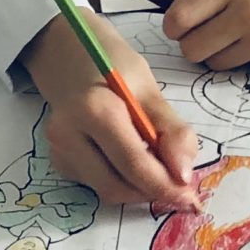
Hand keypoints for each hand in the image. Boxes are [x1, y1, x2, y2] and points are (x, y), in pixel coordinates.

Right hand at [21, 13, 201, 210]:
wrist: (68, 53)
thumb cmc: (112, 64)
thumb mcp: (149, 88)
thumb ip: (171, 131)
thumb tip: (184, 175)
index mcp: (94, 110)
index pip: (134, 164)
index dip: (165, 186)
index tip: (191, 196)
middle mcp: (68, 134)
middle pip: (117, 186)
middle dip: (151, 191)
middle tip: (179, 185)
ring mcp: (58, 149)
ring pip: (107, 190)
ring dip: (137, 188)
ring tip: (156, 165)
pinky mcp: (58, 160)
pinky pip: (97, 183)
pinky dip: (121, 179)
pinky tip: (130, 156)